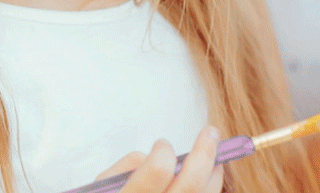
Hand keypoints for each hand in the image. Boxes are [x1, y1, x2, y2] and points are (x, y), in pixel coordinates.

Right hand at [95, 126, 223, 192]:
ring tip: (216, 158)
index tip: (162, 145)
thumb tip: (153, 156)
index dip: (163, 152)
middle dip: (204, 153)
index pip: (158, 170)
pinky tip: (209, 183)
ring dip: (214, 175)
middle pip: (189, 185)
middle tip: (211, 133)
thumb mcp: (103, 188)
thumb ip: (126, 169)